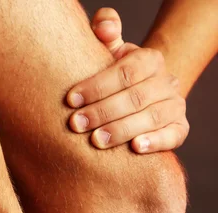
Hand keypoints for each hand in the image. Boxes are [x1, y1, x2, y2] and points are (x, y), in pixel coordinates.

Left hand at [66, 7, 188, 152]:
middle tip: (77, 124)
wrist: (141, 101)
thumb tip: (104, 28)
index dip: (97, 86)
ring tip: (96, 140)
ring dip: (122, 130)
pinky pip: (172, 136)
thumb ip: (105, 32)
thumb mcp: (110, 53)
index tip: (71, 100)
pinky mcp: (179, 129)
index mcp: (150, 60)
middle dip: (103, 112)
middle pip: (136, 97)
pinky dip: (155, 142)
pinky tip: (135, 148)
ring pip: (152, 117)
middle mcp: (167, 82)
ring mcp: (175, 106)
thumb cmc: (116, 78)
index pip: (125, 72)